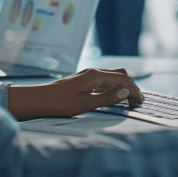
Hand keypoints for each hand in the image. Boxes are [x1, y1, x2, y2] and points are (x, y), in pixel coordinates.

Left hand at [7, 68, 142, 120]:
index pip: (122, 80)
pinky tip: (113, 97)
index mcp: (95, 75)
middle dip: (131, 86)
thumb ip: (107, 98)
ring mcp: (88, 76)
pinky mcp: (83, 81)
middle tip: (137, 101)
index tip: (140, 102)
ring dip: (123, 87)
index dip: (133, 90)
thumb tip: (125, 92)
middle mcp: (93, 72)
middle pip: (119, 75)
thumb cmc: (58, 103)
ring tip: (128, 100)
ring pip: (112, 77)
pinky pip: (104, 81)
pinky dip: (114, 88)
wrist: (37, 100)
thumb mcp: (85, 104)